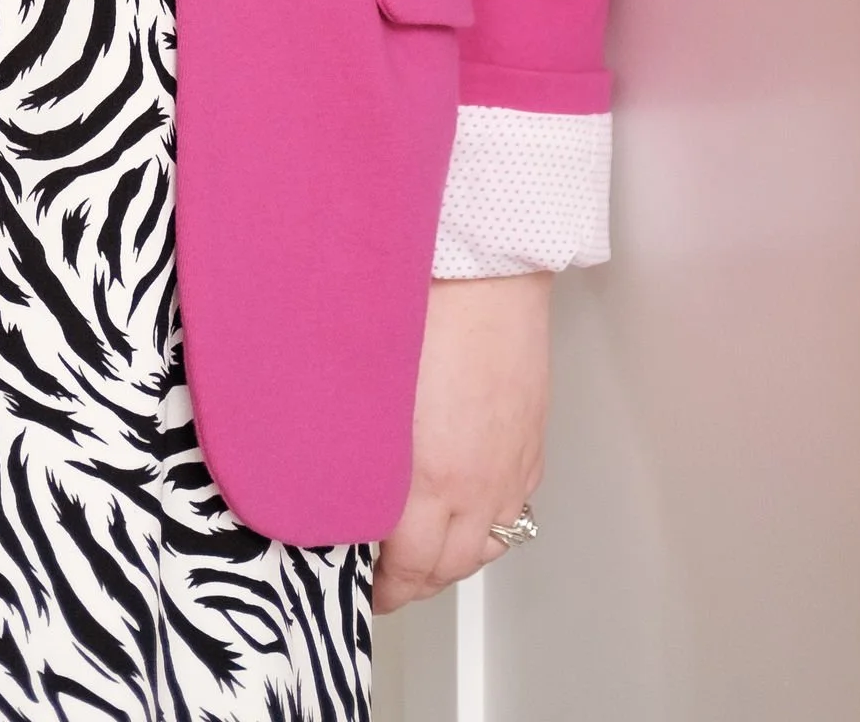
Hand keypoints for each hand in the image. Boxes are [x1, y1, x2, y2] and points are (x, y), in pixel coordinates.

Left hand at [373, 270, 550, 613]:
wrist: (485, 270)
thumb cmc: (424, 308)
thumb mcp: (368, 388)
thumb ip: (354, 447)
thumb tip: (327, 477)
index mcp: (430, 478)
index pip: (408, 567)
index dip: (384, 589)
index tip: (363, 590)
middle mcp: (477, 486)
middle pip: (449, 568)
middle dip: (416, 582)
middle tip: (387, 578)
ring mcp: (510, 468)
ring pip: (488, 547)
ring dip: (455, 559)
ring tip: (426, 552)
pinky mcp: (531, 444)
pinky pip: (515, 511)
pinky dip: (491, 526)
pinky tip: (471, 513)